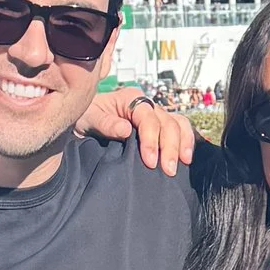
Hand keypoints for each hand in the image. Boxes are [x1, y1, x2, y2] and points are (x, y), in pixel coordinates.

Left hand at [82, 88, 197, 174]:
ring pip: (178, 124)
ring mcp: (154, 115)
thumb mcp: (88, 118)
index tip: (150, 162)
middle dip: (170, 146)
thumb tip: (126, 130)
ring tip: (182, 164)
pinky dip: (185, 141)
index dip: (152, 140)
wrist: (83, 120)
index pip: (149, 118)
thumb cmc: (85, 116)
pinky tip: (185, 158)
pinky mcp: (158, 127)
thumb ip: (106, 123)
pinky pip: (178, 129)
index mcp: (130, 98)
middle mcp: (146, 104)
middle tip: (168, 170)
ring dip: (182, 144)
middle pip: (168, 122)